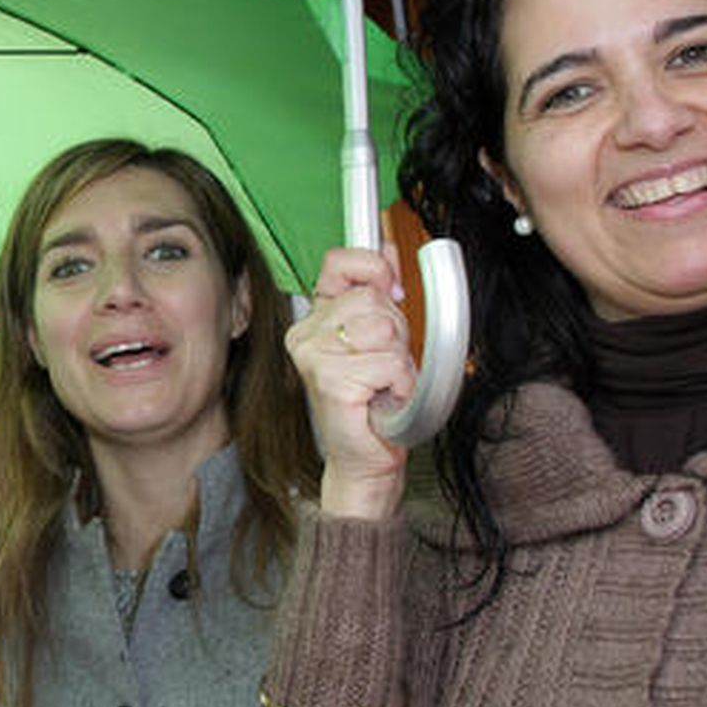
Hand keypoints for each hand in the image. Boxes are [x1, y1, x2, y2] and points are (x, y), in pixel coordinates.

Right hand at [285, 246, 415, 519]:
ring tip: (383, 382)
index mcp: (314, 318)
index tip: (390, 291)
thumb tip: (385, 247)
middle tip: (384, 363)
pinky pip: (389, 362)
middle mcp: (306, 334)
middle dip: (395, 330)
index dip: (374, 269)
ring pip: (383, 328)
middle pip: (371, 299)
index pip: (339, 263)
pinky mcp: (330, 380)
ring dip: (399, 359)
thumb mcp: (381, 336)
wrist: (366, 458)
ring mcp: (314, 356)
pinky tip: (383, 399)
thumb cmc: (373, 403)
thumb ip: (378, 291)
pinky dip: (400, 383)